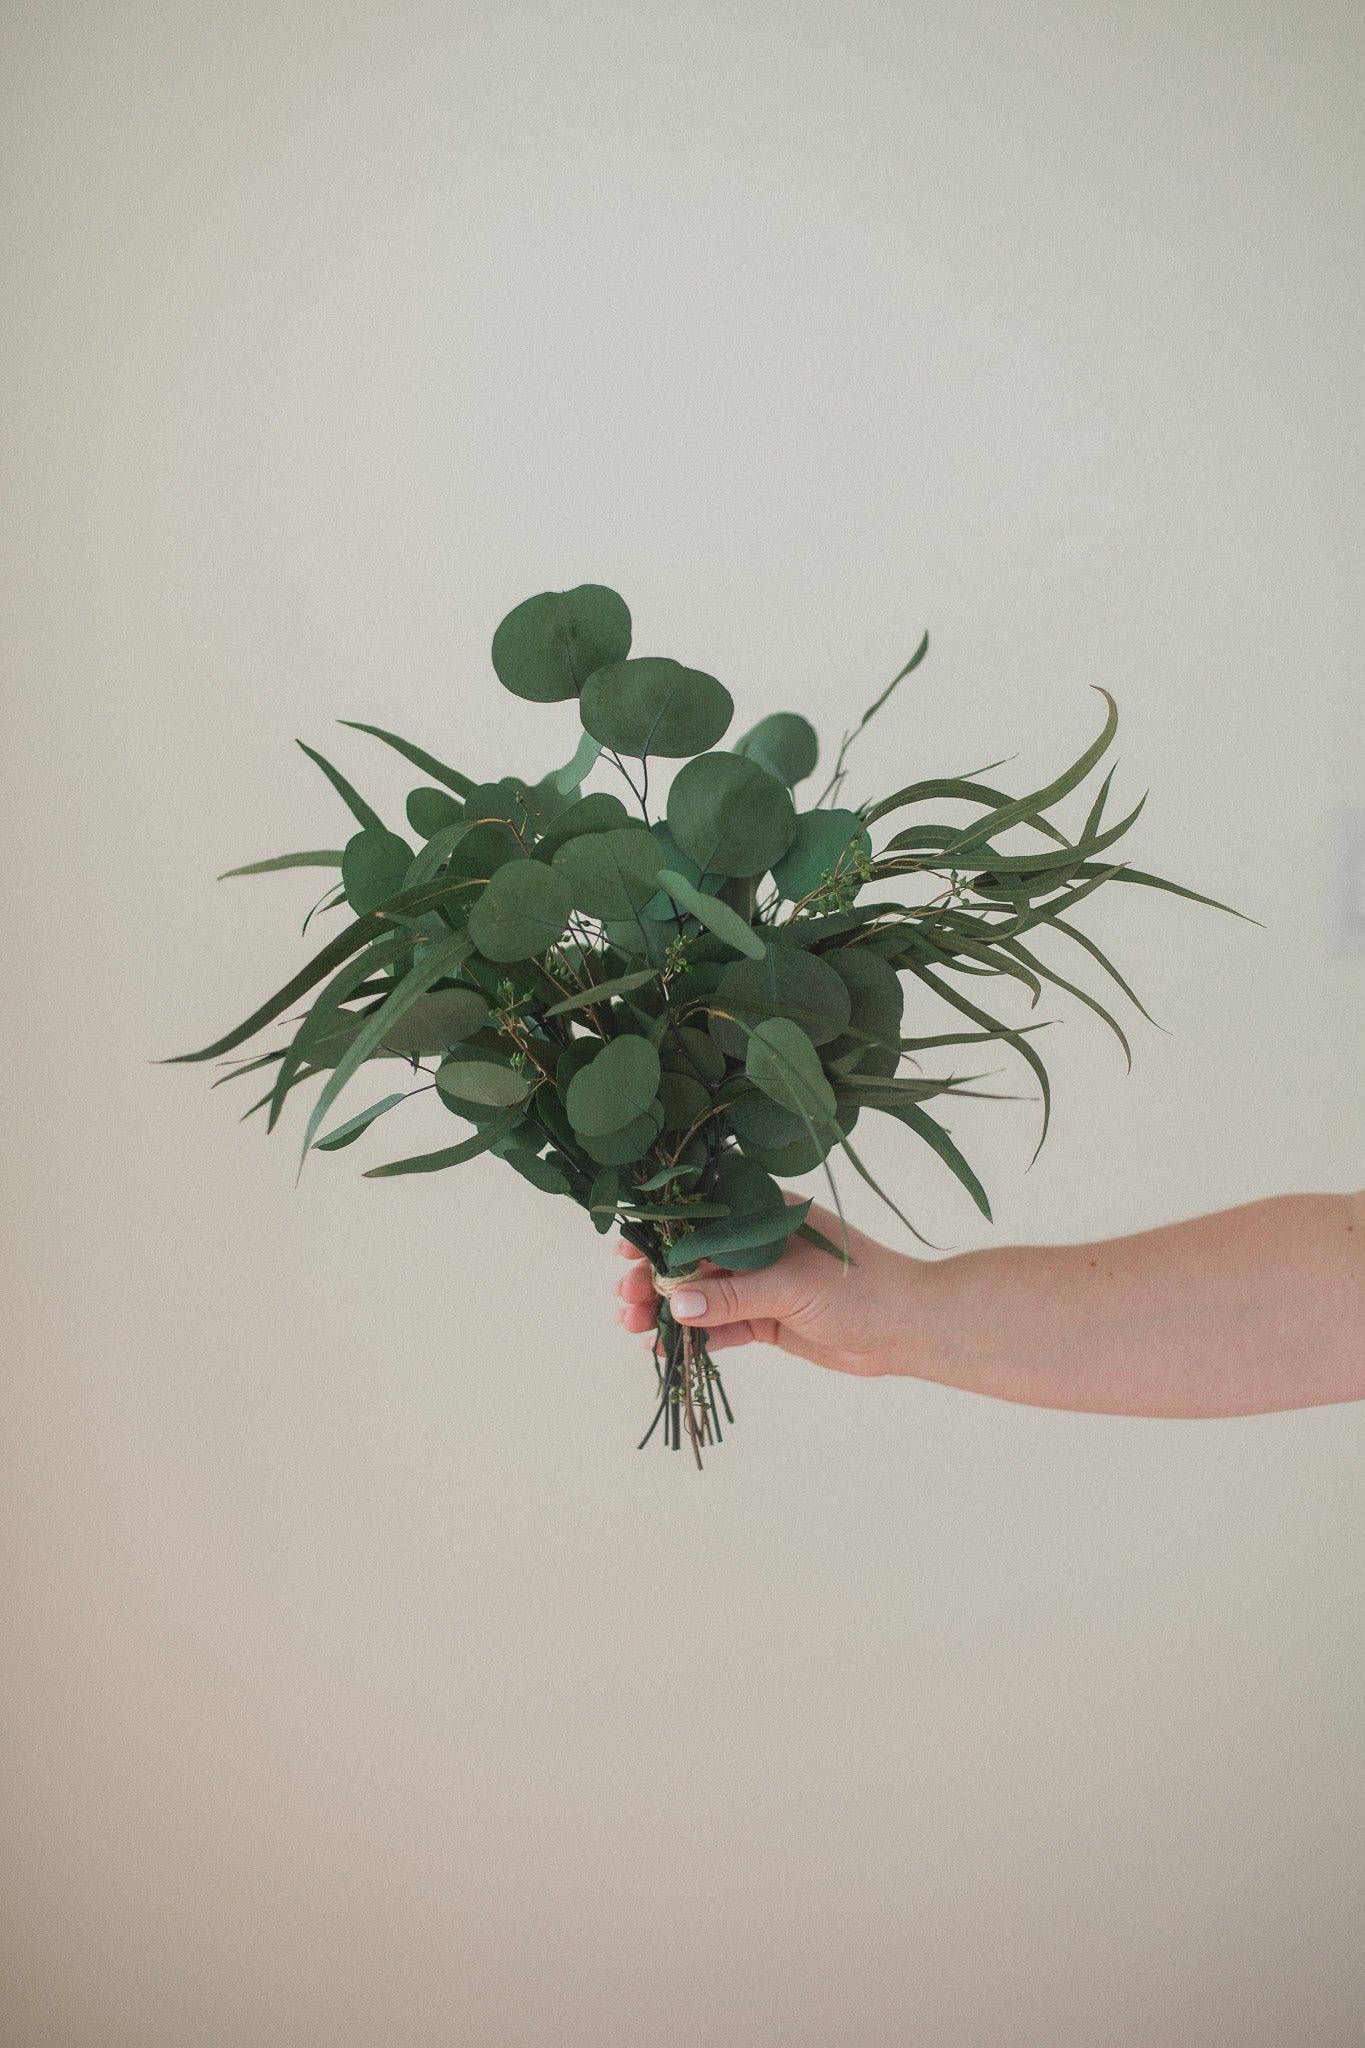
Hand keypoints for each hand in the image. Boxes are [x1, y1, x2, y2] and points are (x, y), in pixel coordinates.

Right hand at [613, 1203, 930, 1377]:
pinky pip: (720, 1327)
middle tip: (625, 1299)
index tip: (624, 1253)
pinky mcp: (766, 1320)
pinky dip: (694, 1337)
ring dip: (667, 1311)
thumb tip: (678, 1303)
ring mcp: (759, 1284)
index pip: (700, 1218)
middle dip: (655, 1278)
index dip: (658, 1234)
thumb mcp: (790, 1285)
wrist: (906, 1328)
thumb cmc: (858, 1286)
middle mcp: (755, 1246)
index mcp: (763, 1215)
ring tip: (633, 1327)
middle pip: (691, 1259)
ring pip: (700, 1295)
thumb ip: (732, 1295)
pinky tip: (665, 1348)